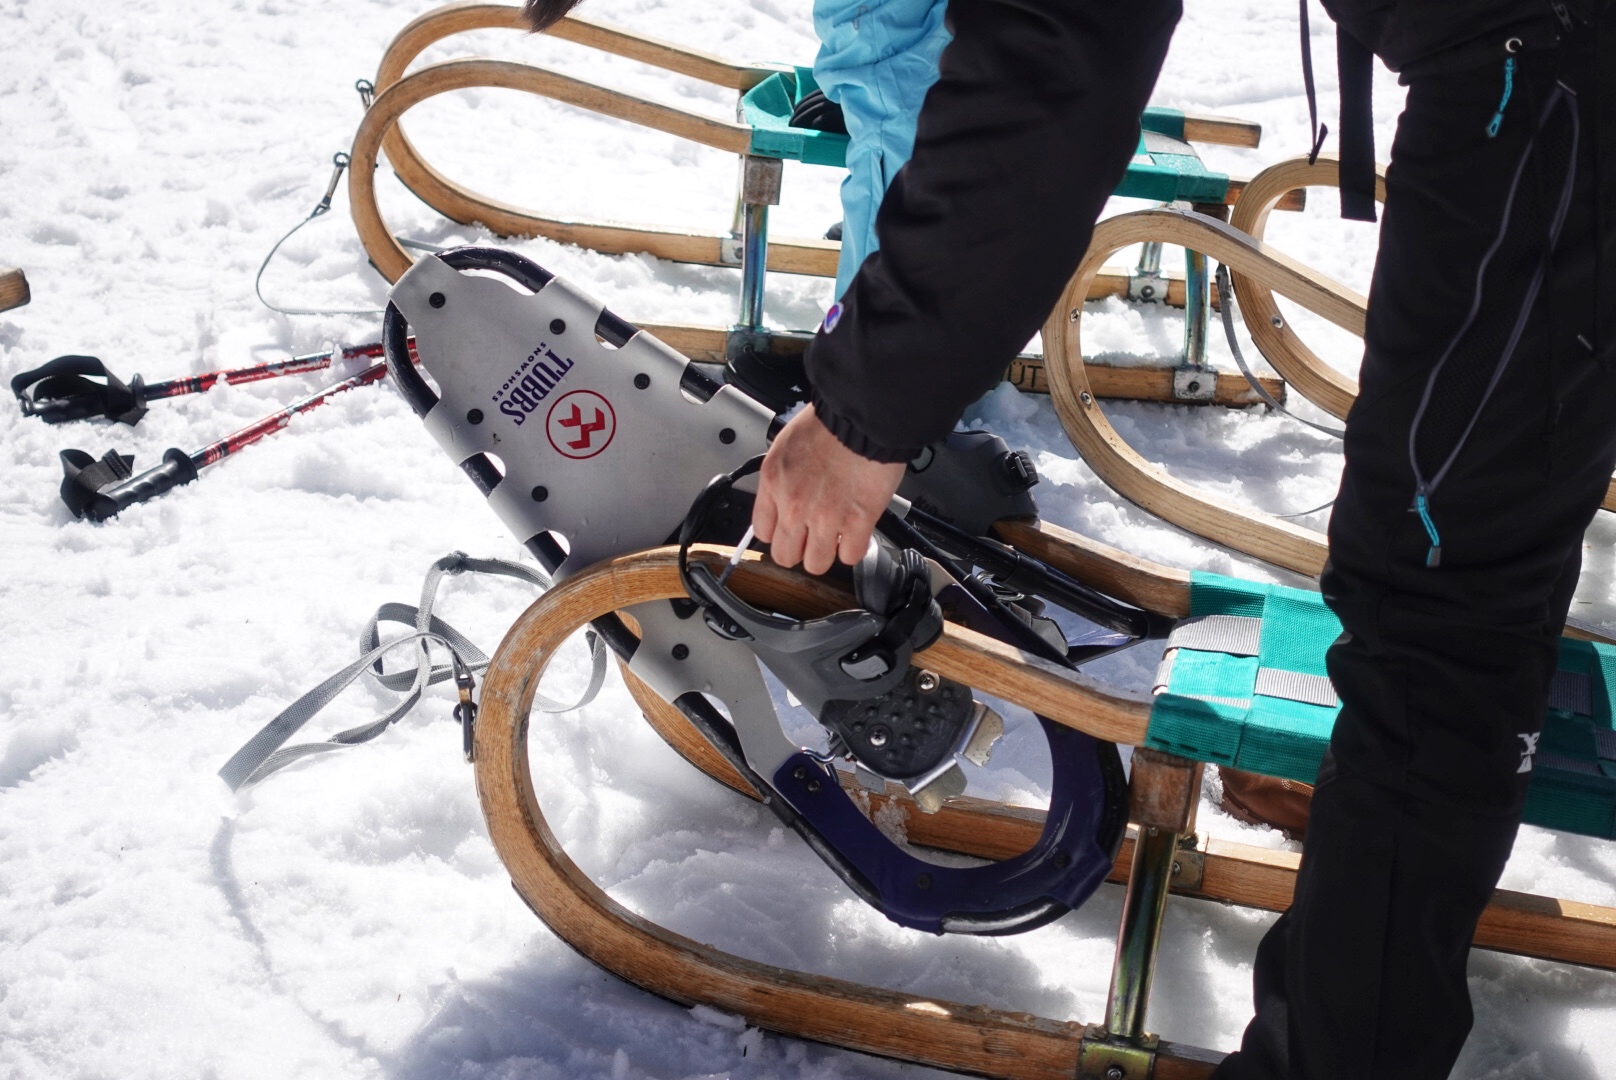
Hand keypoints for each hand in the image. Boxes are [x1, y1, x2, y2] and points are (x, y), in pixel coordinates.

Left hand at [752, 404, 905, 574]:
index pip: (762, 531)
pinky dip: (854, 549)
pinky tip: (856, 535)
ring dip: (826, 553)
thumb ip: (782, 477)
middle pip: (786, 555)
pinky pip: (850, 556)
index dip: (779, 533)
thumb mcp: (787, 445)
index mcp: (774, 482)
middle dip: (799, 549)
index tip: (789, 530)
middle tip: (812, 538)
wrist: (865, 417)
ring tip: (835, 538)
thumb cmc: (832, 422)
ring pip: (816, 564)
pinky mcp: (858, 522)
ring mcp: (826, 517)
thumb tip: (782, 497)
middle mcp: (795, 505)